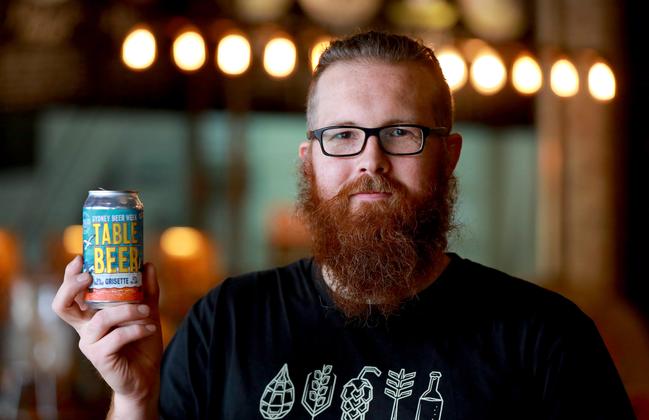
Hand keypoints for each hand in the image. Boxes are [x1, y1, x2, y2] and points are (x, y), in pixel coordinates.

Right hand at [52, 256, 162, 415]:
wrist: (147, 375)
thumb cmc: (141, 343)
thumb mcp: (146, 312)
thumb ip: (146, 290)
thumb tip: (146, 264)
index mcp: (90, 316)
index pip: (70, 294)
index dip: (69, 276)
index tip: (81, 258)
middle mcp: (85, 329)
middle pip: (62, 306)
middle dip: (72, 287)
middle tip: (90, 275)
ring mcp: (90, 344)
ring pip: (101, 319)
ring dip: (127, 310)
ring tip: (146, 311)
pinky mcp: (100, 358)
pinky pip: (117, 337)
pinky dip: (136, 329)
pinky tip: (150, 327)